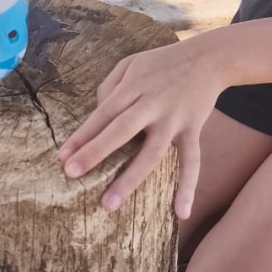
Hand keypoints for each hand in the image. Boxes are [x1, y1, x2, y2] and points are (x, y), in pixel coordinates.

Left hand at [57, 39, 227, 219]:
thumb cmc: (162, 62)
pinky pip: (192, 161)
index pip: (103, 114)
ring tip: (109, 205)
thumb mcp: (130, 64)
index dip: (82, 135)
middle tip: (72, 174)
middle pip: (121, 130)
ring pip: (151, 153)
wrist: (208, 58)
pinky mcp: (193, 130)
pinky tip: (182, 213)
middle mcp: (153, 104)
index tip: (63, 157)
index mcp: (134, 86)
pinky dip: (189, 186)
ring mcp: (174, 120)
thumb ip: (109, 87)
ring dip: (129, 180)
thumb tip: (98, 114)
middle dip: (96, 152)